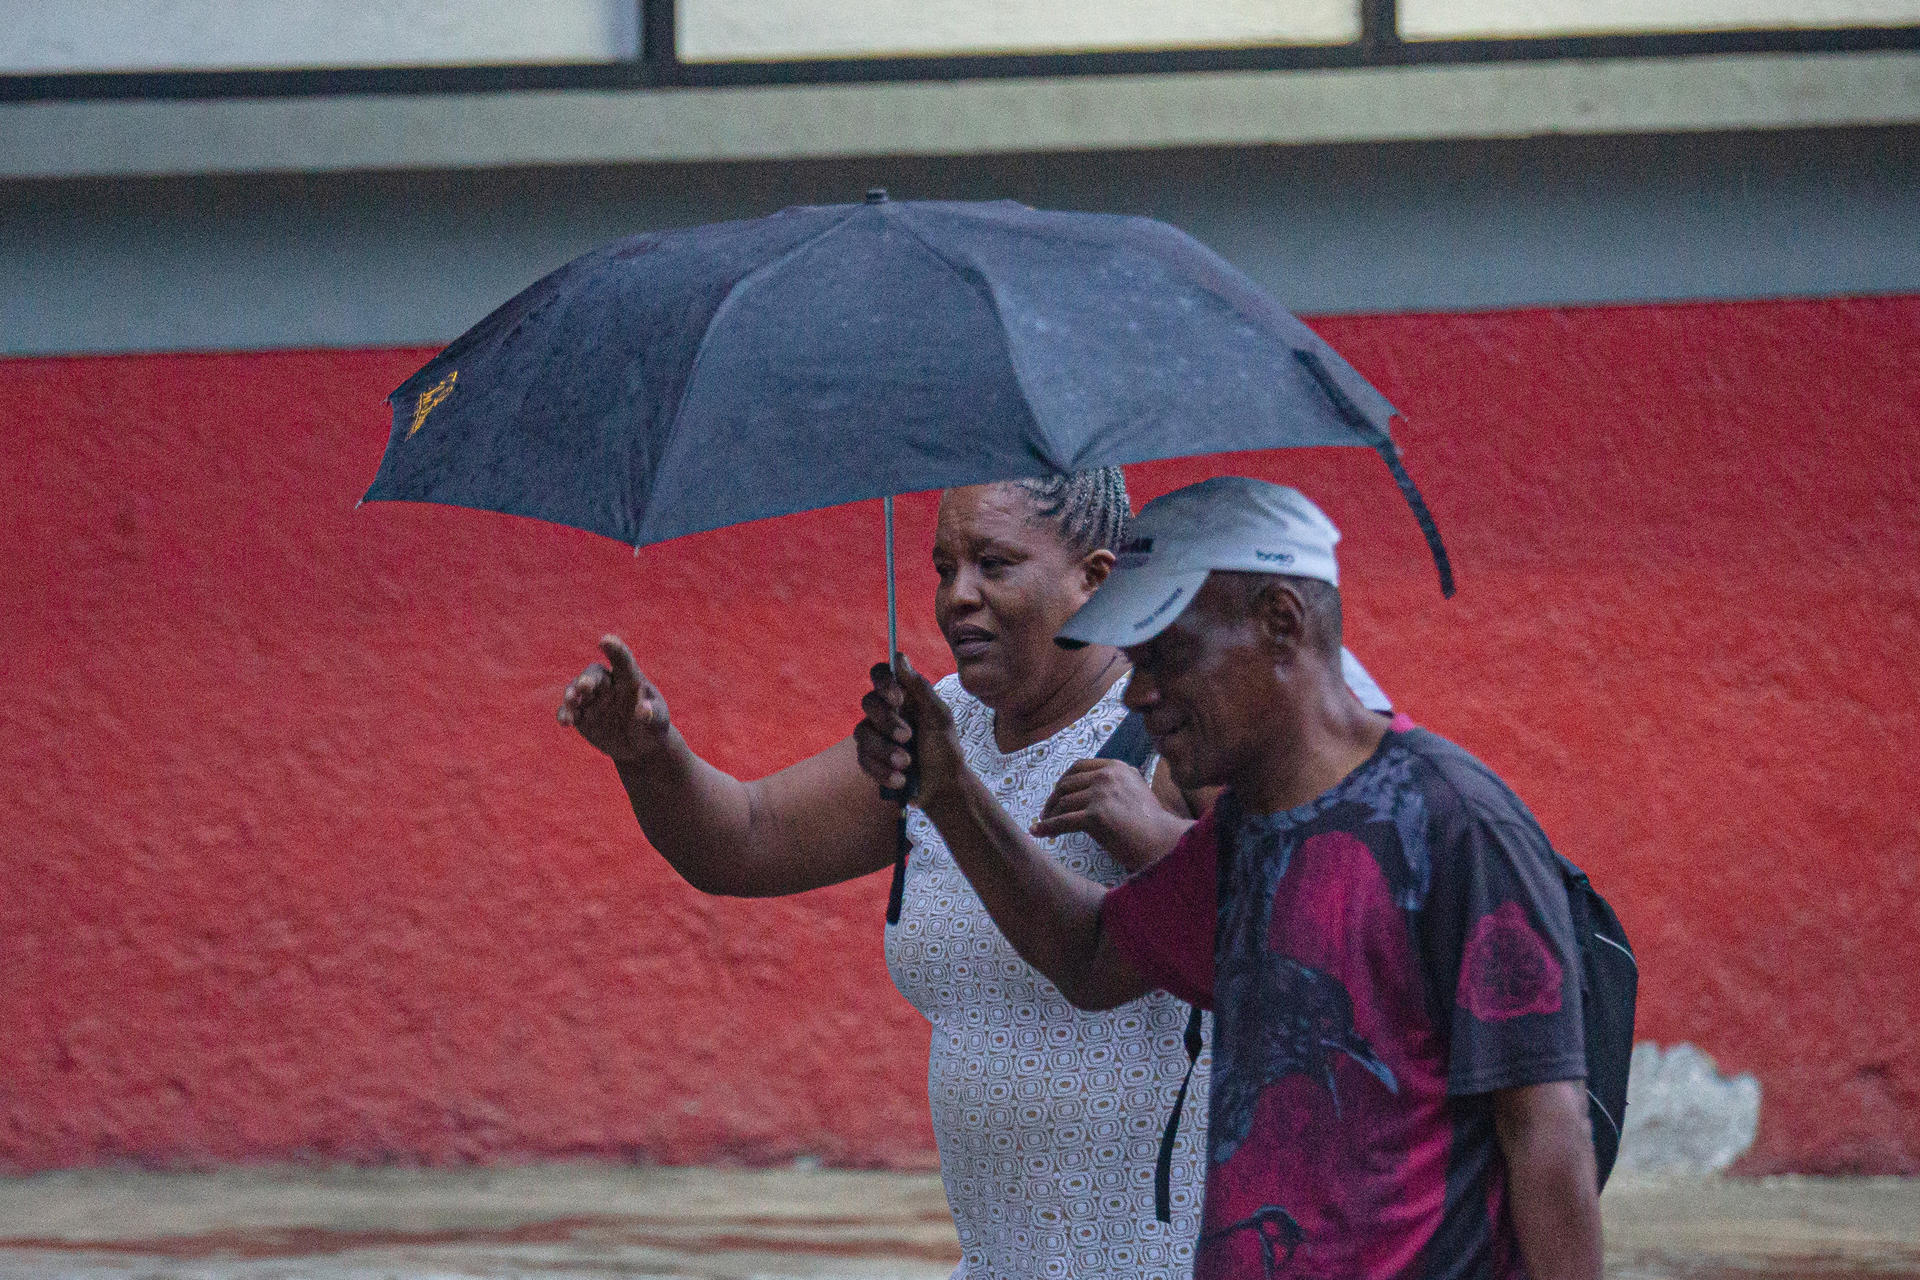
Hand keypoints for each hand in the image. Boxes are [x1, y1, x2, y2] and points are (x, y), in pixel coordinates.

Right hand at [556, 635, 671, 763]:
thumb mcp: (658, 721)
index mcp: (629, 678)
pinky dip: (565, 713)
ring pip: (576, 690)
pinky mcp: (581, 715)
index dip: (614, 649)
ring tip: (571, 700)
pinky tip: (565, 722)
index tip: (605, 640)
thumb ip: (652, 714)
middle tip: (584, 686)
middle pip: (594, 674)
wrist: (639, 747)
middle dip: (587, 679)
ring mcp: (592, 699)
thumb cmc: (652, 727)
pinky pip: (569, 710)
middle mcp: (608, 684)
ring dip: (571, 693)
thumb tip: (644, 711)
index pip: (622, 660)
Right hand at [856, 655, 966, 808]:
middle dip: (887, 721)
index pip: (881, 674)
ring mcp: (875, 736)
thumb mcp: (939, 717)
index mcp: (904, 696)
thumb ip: (920, 688)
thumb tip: (900, 658)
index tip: (898, 698)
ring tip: (907, 764)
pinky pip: (863, 759)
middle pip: (868, 702)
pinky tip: (901, 780)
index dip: (883, 682)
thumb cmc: (945, 749)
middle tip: (908, 737)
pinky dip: (882, 770)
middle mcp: (886, 712)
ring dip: (885, 750)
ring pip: (861, 733)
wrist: (944, 788)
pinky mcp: (870, 759)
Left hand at [1033, 758, 1190, 871]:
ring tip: (1046, 826)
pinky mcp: (1096, 816)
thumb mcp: (1135, 789)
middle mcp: (1108, 776)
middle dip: (1053, 799)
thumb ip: (1115, 782)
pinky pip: (1062, 822)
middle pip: (1066, 784)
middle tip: (1046, 813)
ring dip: (1050, 816)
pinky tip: (1038, 832)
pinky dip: (1047, 827)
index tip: (1056, 795)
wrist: (1164, 843)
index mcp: (1116, 767)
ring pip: (1063, 803)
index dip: (1063, 781)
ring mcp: (1102, 794)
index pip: (1078, 767)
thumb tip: (1086, 787)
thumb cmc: (1151, 824)